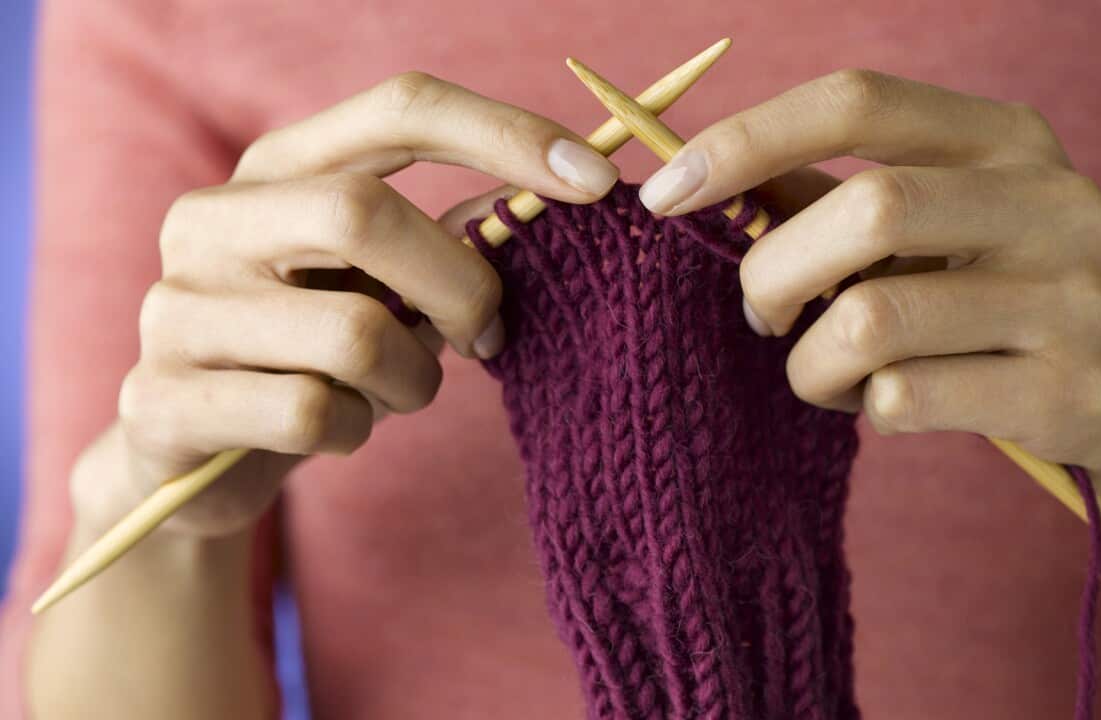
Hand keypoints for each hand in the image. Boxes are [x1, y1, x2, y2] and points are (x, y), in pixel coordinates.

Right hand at [83, 72, 618, 536]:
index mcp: (276, 169)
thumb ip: (447, 239)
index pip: (398, 109)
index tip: (594, 179)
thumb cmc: (313, 355)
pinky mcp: (163, 400)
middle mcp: (211, 219)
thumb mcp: (381, 285)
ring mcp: (177, 307)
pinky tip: (335, 430)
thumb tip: (556, 197)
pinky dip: (355, 431)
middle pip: (362, 211)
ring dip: (412, 380)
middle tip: (488, 336)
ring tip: (396, 392)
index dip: (503, 133)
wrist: (195, 456)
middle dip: (460, 285)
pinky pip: (312, 415)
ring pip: (352, 334)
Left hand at [638, 69, 1100, 487]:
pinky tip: (880, 404)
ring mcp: (1070, 299)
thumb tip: (699, 183)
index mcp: (1006, 137)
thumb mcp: (935, 224)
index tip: (665, 192)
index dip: (748, 138)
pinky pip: (904, 401)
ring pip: (873, 323)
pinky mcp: (1067, 391)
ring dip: (810, 362)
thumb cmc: (994, 294)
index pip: (859, 101)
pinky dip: (862, 408)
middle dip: (772, 273)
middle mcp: (1051, 202)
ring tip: (821, 372)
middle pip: (866, 210)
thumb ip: (828, 198)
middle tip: (760, 314)